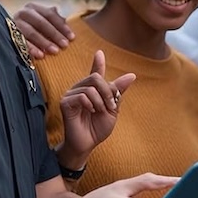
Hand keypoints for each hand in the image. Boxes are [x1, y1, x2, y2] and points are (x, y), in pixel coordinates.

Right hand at [15, 1, 74, 58]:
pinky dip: (32, 49)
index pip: (50, 15)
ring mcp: (16, 24)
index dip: (62, 26)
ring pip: (31, 33)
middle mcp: (24, 13)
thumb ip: (54, 20)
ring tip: (55, 51)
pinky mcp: (10, 35)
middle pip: (41, 23)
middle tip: (65, 45)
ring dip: (44, 42)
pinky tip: (40, 56)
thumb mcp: (42, 21)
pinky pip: (22, 43)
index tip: (72, 37)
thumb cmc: (32, 27)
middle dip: (54, 34)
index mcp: (34, 8)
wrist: (8, 32)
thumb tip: (66, 21)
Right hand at [59, 50, 136, 168]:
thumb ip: (118, 91)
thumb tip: (132, 75)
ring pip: (90, 87)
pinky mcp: (65, 102)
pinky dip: (90, 103)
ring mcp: (71, 95)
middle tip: (110, 106)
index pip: (95, 72)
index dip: (98, 63)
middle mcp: (80, 89)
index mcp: (92, 90)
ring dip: (100, 101)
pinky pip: (81, 95)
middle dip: (107, 91)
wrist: (88, 143)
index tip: (99, 53)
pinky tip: (90, 111)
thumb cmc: (98, 128)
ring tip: (100, 111)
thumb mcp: (113, 108)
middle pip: (95, 78)